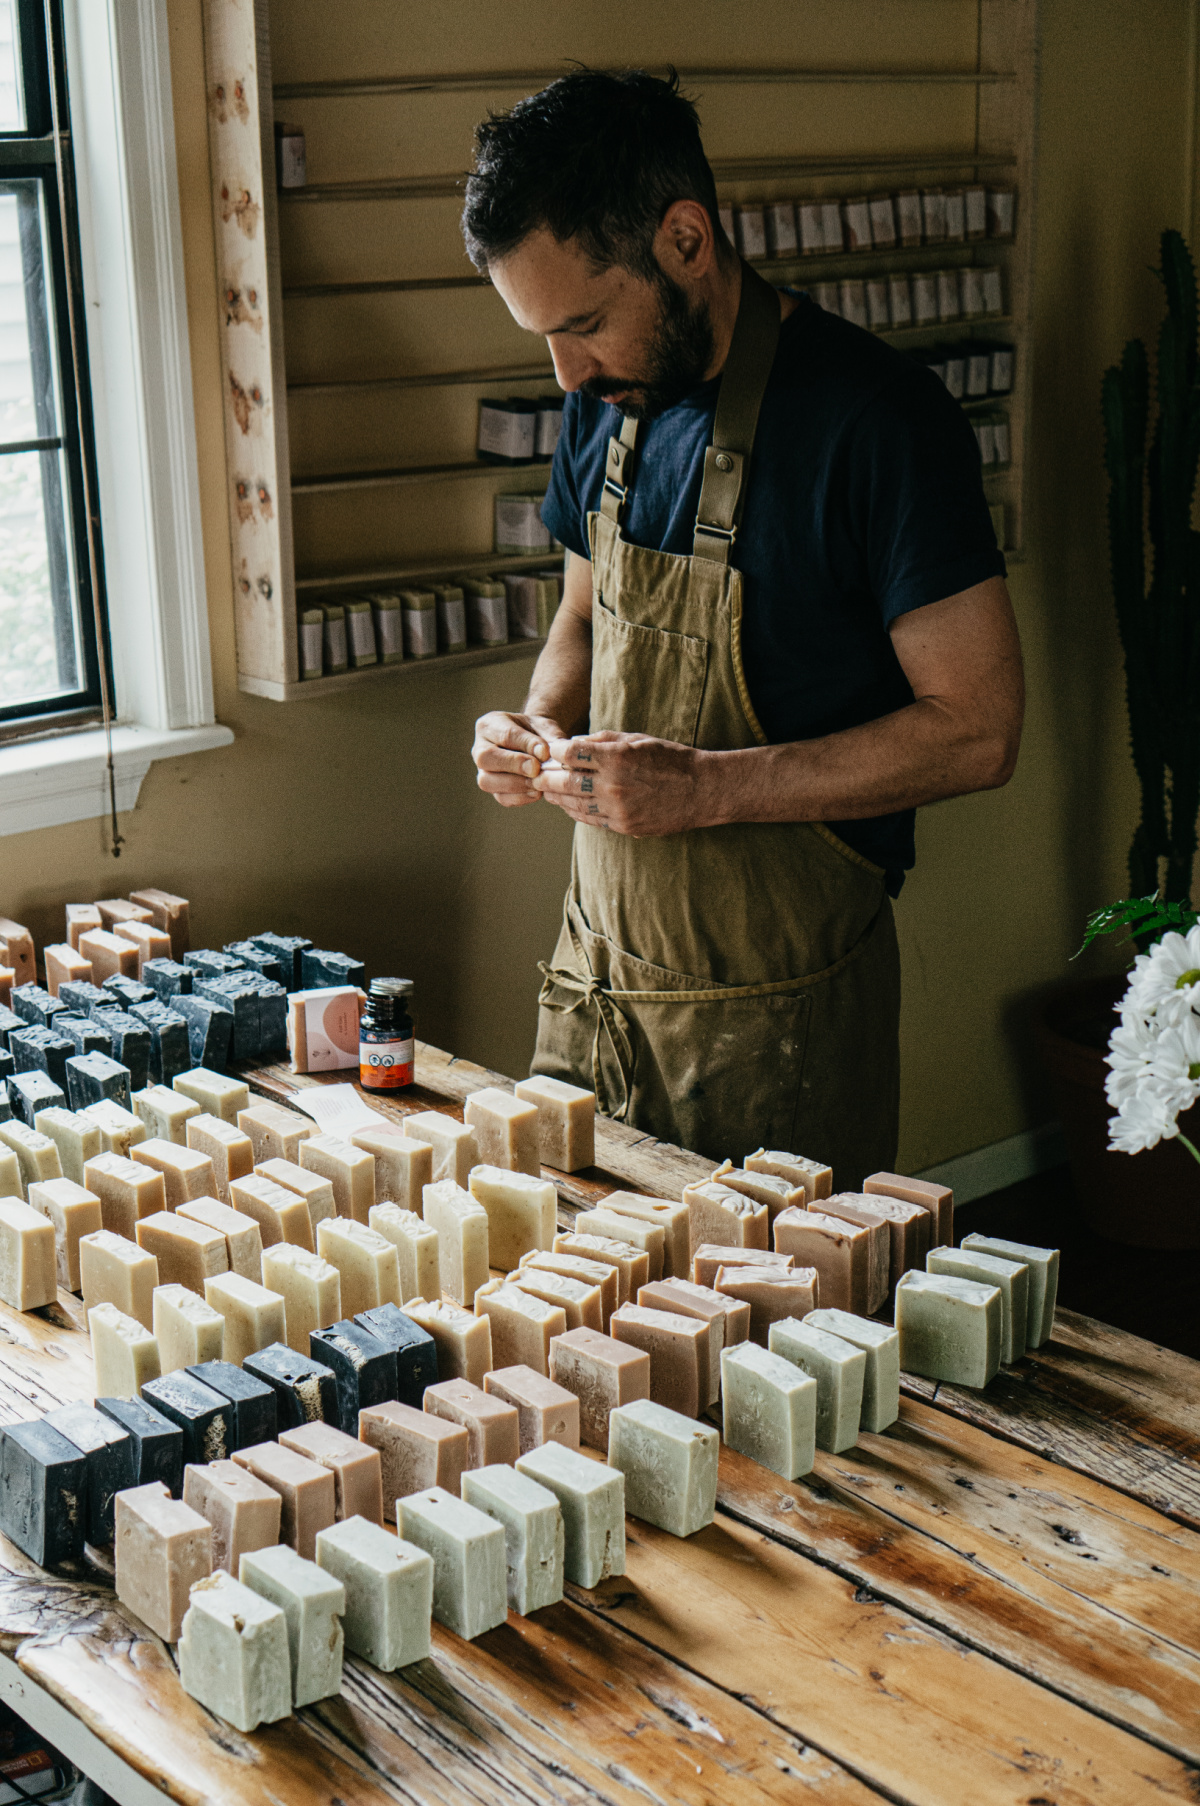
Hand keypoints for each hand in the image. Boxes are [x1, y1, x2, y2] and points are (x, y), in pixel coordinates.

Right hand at [472, 710, 565, 806]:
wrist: (537, 745)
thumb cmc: (539, 733)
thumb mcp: (545, 728)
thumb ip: (547, 738)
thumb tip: (544, 754)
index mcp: (490, 725)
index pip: (505, 734)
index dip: (526, 744)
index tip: (545, 752)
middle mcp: (479, 747)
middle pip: (485, 758)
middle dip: (513, 765)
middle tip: (536, 769)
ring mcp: (482, 770)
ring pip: (487, 781)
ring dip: (516, 784)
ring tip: (539, 782)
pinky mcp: (493, 788)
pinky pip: (501, 797)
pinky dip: (520, 797)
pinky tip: (537, 792)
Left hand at [532, 731, 712, 835]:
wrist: (702, 790)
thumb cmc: (670, 758)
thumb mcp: (637, 739)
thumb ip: (603, 740)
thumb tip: (574, 744)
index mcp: (617, 758)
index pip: (570, 755)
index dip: (556, 752)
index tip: (552, 751)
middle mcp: (614, 785)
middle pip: (564, 783)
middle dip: (547, 778)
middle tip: (536, 776)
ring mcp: (618, 809)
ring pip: (574, 805)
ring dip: (558, 798)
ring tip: (548, 792)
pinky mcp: (624, 826)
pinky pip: (591, 820)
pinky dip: (577, 812)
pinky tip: (570, 806)